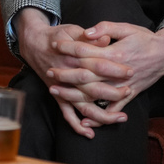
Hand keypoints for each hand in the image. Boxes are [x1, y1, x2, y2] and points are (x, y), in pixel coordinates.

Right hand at [14, 8, 132, 137]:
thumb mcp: (73, 30)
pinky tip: (90, 133)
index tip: (130, 72)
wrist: (34, 43)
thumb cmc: (58, 36)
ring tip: (120, 117)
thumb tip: (107, 39)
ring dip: (102, 114)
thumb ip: (90, 37)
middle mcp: (68, 75)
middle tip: (129, 92)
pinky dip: (77, 125)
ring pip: (83, 105)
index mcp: (73, 58)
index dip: (114, 69)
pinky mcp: (57, 95)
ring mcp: (63, 88)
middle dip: (113, 93)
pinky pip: (67, 113)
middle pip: (92, 88)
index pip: (97, 65)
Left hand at [50, 23, 163, 116]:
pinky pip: (112, 109)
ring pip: (95, 94)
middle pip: (86, 75)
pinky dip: (99, 117)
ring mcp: (123, 86)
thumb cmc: (144, 38)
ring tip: (55, 91)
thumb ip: (105, 28)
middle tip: (48, 71)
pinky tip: (84, 122)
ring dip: (74, 94)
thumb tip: (86, 33)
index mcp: (116, 54)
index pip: (86, 52)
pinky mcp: (129, 95)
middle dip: (65, 74)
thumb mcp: (125, 27)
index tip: (55, 45)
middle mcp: (118, 73)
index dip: (69, 48)